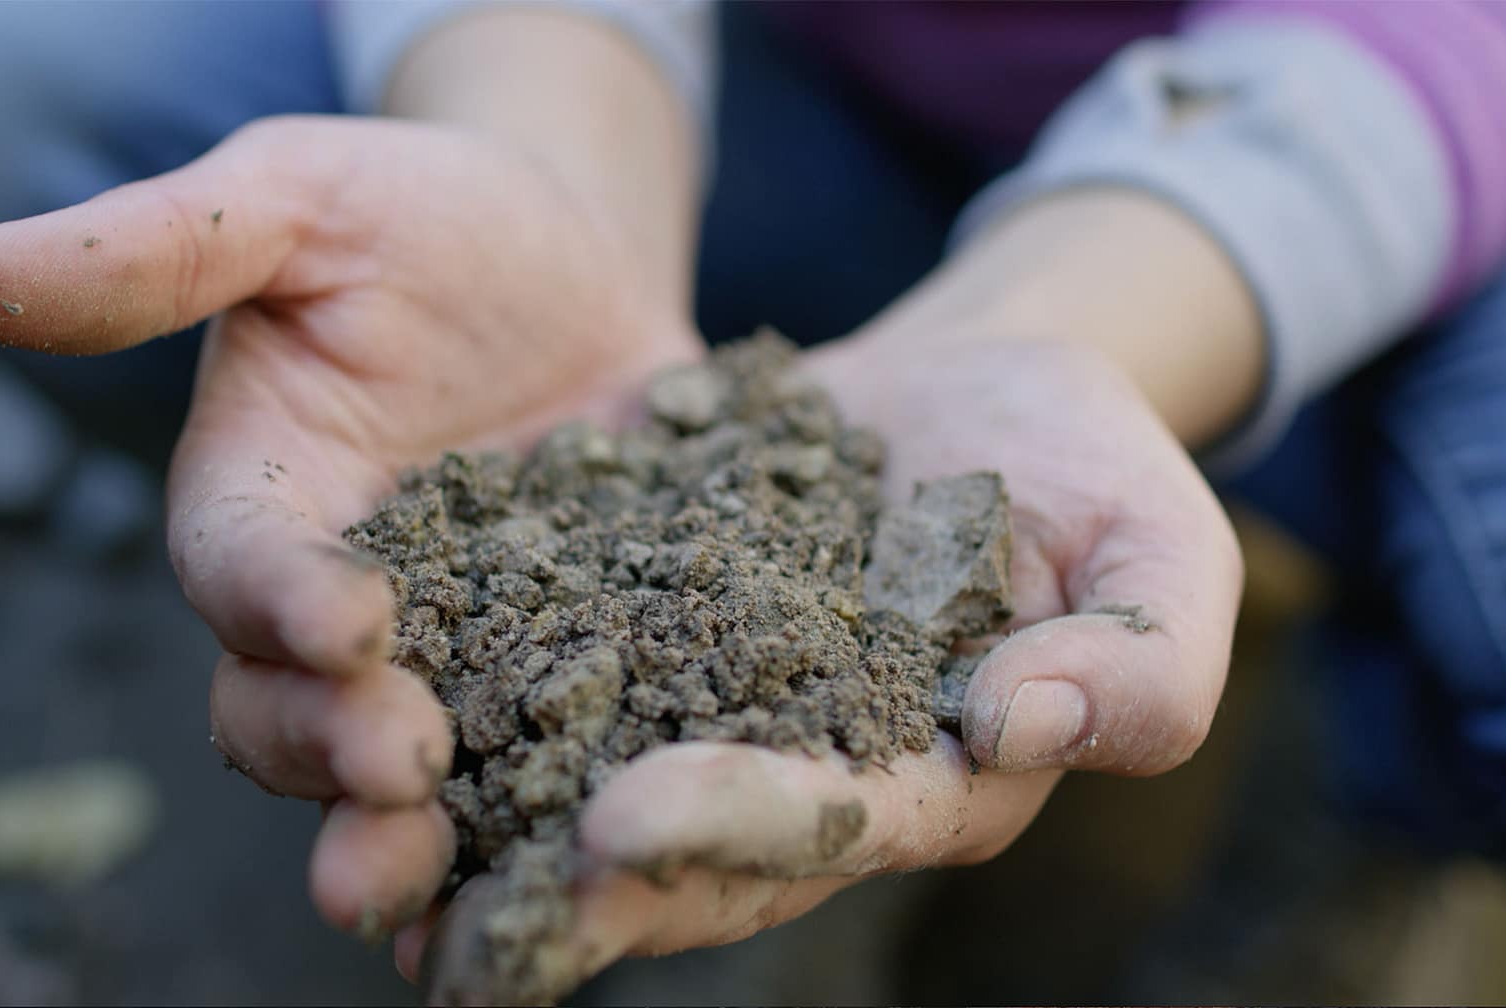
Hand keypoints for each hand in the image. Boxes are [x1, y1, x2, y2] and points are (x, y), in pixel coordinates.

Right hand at [0, 115, 702, 936]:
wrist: (574, 257)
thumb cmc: (417, 217)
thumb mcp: (299, 200)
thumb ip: (157, 249)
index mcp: (256, 502)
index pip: (237, 571)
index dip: (276, 603)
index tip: (346, 622)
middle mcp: (334, 606)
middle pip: (293, 714)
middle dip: (333, 752)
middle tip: (405, 768)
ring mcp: (453, 648)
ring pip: (398, 775)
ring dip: (412, 834)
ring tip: (456, 871)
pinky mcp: (561, 666)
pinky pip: (551, 751)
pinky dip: (564, 803)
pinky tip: (611, 841)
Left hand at [405, 338, 1240, 996]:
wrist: (959, 383)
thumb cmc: (1076, 459)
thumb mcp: (1157, 540)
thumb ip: (1141, 655)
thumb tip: (1023, 729)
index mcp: (924, 780)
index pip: (826, 824)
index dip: (729, 826)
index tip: (623, 821)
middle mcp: (795, 775)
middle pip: (679, 853)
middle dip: (562, 881)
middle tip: (441, 904)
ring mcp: (698, 715)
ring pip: (580, 799)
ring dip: (477, 843)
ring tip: (365, 870)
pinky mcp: (624, 636)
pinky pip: (530, 686)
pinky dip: (453, 714)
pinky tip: (349, 733)